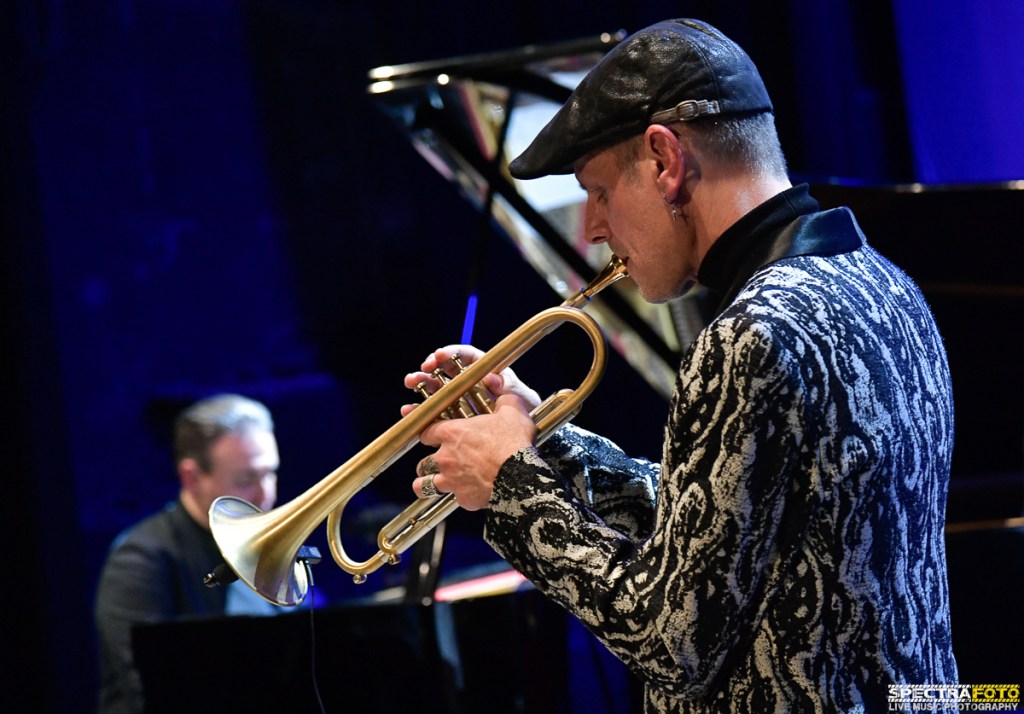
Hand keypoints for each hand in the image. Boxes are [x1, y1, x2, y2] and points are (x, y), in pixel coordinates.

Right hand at [401, 344, 540, 416]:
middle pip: (447, 370)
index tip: (440, 356)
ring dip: (421, 384)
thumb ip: (508, 388)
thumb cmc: (526, 419)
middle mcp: (470, 385)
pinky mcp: (450, 421)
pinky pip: (432, 413)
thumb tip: (491, 376)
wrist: (522, 448)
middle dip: (432, 367)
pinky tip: (409, 410)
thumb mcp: (523, 401)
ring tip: (411, 383)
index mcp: (487, 373)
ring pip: (436, 389)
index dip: (452, 353)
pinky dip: (420, 411)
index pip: (467, 357)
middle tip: (422, 370)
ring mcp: (459, 402)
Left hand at [412, 394, 535, 509]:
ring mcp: (452, 480)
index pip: (425, 432)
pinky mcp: (463, 499)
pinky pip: (454, 499)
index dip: (429, 435)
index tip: (434, 437)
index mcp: (452, 433)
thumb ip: (503, 401)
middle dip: (428, 463)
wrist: (521, 477)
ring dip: (428, 484)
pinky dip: (461, 497)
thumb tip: (504, 397)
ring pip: (424, 486)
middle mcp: (446, 458)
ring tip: (434, 485)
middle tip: (440, 463)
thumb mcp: (512, 412)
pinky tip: (469, 494)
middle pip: (422, 463)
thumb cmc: (514, 443)